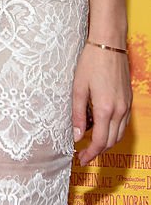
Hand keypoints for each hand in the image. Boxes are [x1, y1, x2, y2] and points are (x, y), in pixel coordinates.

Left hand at [72, 43, 131, 165]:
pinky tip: (101, 125)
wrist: (108, 44)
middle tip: (83, 154)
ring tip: (90, 141)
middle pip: (111, 141)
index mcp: (105, 108)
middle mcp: (119, 110)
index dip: (91, 154)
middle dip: (98, 151)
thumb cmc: (91, 62)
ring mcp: (126, 105)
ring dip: (106, 142)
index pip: (100, 142)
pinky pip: (123, 123)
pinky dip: (113, 130)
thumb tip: (77, 136)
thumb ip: (78, 114)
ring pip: (119, 134)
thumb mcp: (78, 87)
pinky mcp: (128, 100)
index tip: (81, 159)